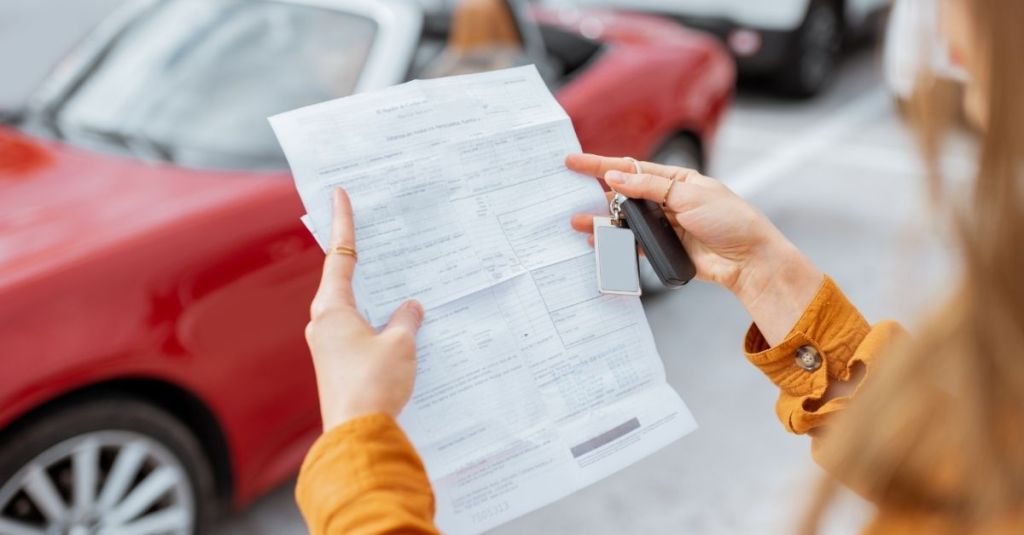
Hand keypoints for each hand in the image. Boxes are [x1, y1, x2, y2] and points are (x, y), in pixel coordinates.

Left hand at [305, 188, 423, 430]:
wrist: (357, 434)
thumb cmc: (374, 384)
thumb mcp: (400, 345)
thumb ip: (406, 320)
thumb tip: (410, 308)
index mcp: (332, 309)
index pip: (340, 255)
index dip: (343, 223)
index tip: (339, 194)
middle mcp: (324, 324)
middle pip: (342, 280)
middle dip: (360, 258)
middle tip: (373, 233)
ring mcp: (329, 347)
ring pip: (353, 309)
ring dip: (373, 296)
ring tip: (396, 282)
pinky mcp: (339, 367)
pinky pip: (358, 333)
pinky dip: (376, 323)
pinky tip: (397, 327)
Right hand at [567, 153, 822, 343]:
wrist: (749, 260)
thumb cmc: (730, 221)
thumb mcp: (689, 195)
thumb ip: (650, 187)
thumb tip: (616, 177)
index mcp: (675, 180)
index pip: (631, 168)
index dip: (600, 164)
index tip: (573, 161)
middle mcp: (666, 200)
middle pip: (623, 194)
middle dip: (594, 193)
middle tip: (567, 192)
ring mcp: (664, 226)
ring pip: (624, 220)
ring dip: (601, 221)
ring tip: (577, 222)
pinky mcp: (663, 249)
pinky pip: (632, 244)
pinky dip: (615, 243)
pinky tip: (599, 242)